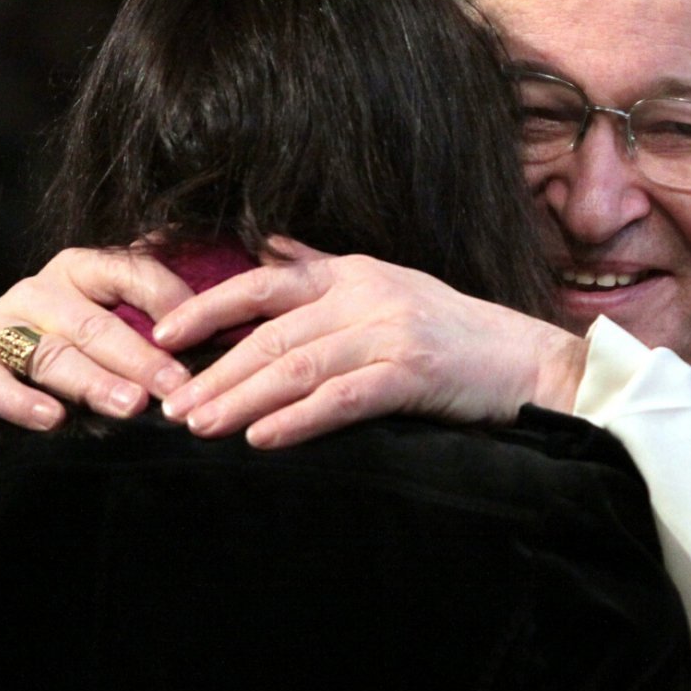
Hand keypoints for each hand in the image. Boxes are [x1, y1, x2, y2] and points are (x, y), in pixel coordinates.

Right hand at [0, 247, 195, 434]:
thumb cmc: (70, 352)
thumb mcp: (110, 323)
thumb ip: (153, 313)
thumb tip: (226, 313)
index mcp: (82, 268)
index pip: (131, 272)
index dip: (168, 301)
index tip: (204, 335)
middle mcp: (39, 288)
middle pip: (96, 323)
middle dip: (141, 358)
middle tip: (177, 387)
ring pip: (53, 354)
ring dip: (94, 382)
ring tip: (130, 407)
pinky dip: (23, 402)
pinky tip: (52, 420)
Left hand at [155, 238, 586, 446]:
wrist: (528, 360)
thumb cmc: (456, 332)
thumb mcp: (391, 286)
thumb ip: (327, 272)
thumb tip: (272, 250)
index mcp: (354, 273)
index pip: (265, 283)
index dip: (209, 307)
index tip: (162, 336)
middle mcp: (367, 295)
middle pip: (272, 334)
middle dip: (214, 372)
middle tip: (170, 407)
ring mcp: (391, 332)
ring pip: (297, 366)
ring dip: (242, 400)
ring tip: (198, 428)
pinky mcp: (413, 373)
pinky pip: (343, 398)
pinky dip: (299, 420)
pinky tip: (263, 440)